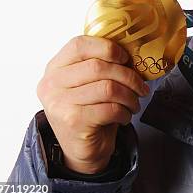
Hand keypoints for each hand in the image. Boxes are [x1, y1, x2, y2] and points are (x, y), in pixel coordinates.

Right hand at [36, 35, 149, 173]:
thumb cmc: (90, 109)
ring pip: (108, 88)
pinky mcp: (73, 121)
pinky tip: (124, 116)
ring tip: (134, 103)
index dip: (107, 48)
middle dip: (128, 76)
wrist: (81, 147)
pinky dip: (125, 112)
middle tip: (140, 87)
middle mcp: (52, 83)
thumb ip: (101, 64)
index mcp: (56, 67)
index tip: (126, 58)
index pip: (79, 45)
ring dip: (130, 96)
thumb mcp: (89, 82)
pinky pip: (110, 109)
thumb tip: (134, 52)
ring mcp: (60, 103)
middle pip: (98, 67)